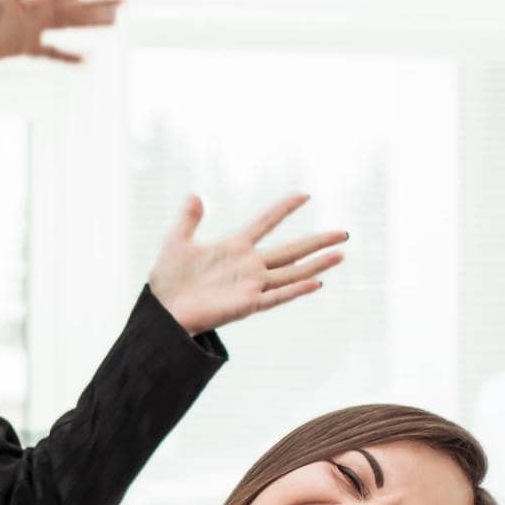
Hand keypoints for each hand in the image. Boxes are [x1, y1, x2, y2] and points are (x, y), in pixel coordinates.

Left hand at [0, 0, 121, 72]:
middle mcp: (37, 10)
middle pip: (76, 6)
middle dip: (101, 2)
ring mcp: (32, 29)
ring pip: (69, 26)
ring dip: (91, 25)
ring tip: (115, 24)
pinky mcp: (24, 48)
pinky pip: (51, 53)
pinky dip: (68, 56)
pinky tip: (87, 61)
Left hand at [147, 193, 347, 336]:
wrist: (162, 309)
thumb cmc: (168, 278)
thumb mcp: (176, 242)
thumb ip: (188, 219)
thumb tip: (195, 195)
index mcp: (233, 246)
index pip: (265, 222)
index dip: (283, 209)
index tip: (304, 195)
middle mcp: (248, 265)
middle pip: (290, 250)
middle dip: (316, 241)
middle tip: (343, 232)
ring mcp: (250, 285)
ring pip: (291, 273)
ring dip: (316, 265)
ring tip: (340, 254)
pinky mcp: (247, 305)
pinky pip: (276, 297)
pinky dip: (295, 290)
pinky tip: (316, 283)